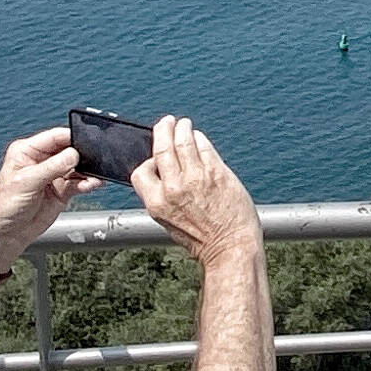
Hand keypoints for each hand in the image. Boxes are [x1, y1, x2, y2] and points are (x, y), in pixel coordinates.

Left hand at [0, 127, 88, 269]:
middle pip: (69, 151)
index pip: (54, 137)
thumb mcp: (26, 182)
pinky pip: (79, 183)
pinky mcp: (61, 190)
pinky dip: (87, 183)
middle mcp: (41, 161)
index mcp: (27, 151)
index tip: (86, 142)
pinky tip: (92, 184)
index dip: (71, 138)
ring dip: (87, 171)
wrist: (7, 233)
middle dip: (82, 156)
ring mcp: (52, 176)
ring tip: (94, 177)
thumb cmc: (4, 206)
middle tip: (93, 162)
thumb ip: (51, 167)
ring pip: (77, 167)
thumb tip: (73, 154)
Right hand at [129, 116, 260, 263]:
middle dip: (163, 131)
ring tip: (184, 125)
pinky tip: (199, 138)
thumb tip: (163, 172)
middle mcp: (173, 188)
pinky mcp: (216, 172)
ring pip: (183, 142)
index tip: (154, 154)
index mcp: (157, 203)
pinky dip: (200, 139)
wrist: (230, 247)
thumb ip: (163, 196)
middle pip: (161, 148)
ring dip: (182, 128)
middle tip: (166, 123)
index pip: (141, 172)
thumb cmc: (202, 239)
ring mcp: (195, 178)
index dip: (147, 161)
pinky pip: (204, 147)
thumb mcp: (169, 221)